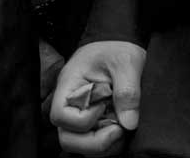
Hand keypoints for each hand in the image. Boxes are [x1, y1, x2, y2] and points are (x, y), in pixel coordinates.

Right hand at [49, 40, 144, 156]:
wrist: (119, 43)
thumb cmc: (117, 48)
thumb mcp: (126, 63)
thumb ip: (127, 91)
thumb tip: (129, 123)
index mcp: (70, 85)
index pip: (61, 116)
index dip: (83, 121)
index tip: (104, 108)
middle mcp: (70, 103)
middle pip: (67, 138)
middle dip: (94, 143)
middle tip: (118, 130)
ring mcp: (81, 114)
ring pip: (79, 145)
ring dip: (102, 146)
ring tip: (122, 129)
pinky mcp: (92, 122)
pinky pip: (93, 143)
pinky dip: (108, 145)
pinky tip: (121, 129)